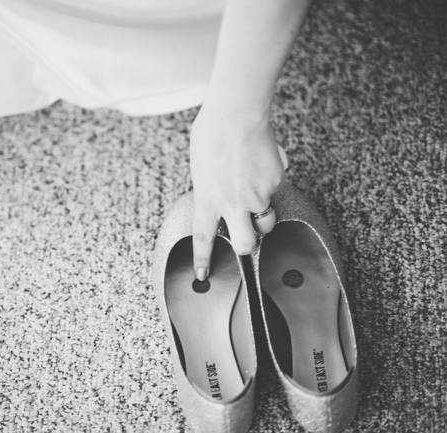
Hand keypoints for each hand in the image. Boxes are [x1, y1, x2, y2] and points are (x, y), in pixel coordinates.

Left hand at [189, 104, 284, 279]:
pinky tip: (260, 162)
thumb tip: (224, 200)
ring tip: (253, 187)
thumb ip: (211, 192)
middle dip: (249, 246)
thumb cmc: (212, 135)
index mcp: (208, 200)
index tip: (203, 275)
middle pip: (247, 244)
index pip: (204, 239)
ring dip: (262, 212)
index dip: (204, 260)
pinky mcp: (276, 182)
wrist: (237, 115)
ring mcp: (257, 195)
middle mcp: (233, 204)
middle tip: (248, 237)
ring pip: (266, 218)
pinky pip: (275, 190)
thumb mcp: (201, 171)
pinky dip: (269, 182)